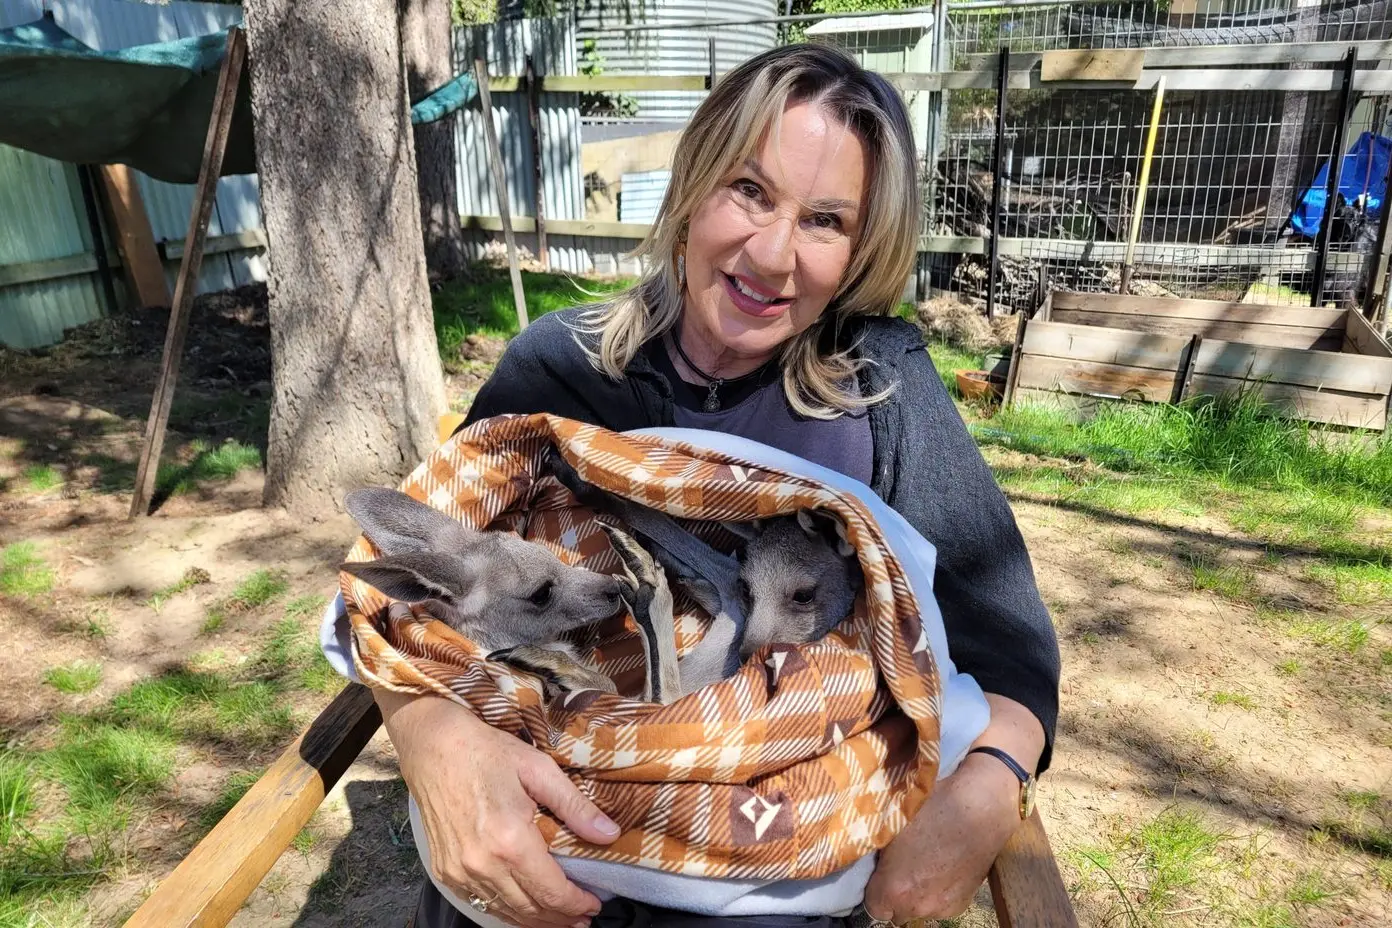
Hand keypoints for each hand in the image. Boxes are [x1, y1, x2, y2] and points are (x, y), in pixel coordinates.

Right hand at [375, 689, 620, 927]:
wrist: (434, 747)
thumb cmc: (487, 752)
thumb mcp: (538, 769)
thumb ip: (575, 806)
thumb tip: (610, 834)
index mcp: (509, 839)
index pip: (551, 891)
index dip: (576, 904)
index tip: (594, 904)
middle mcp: (482, 864)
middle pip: (530, 909)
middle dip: (560, 918)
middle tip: (582, 917)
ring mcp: (460, 871)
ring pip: (505, 912)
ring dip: (535, 921)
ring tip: (559, 919)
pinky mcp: (445, 871)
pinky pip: (481, 903)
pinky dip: (506, 912)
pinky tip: (524, 908)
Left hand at [862, 752, 1020, 920]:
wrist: (981, 808)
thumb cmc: (933, 808)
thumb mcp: (892, 823)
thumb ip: (876, 853)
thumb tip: (865, 858)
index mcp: (894, 888)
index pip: (872, 906)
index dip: (874, 887)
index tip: (880, 871)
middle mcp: (917, 905)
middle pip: (895, 910)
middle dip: (894, 892)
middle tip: (901, 865)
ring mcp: (941, 907)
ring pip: (918, 908)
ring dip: (916, 894)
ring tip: (924, 863)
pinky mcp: (962, 903)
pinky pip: (938, 905)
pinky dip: (936, 893)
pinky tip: (942, 867)